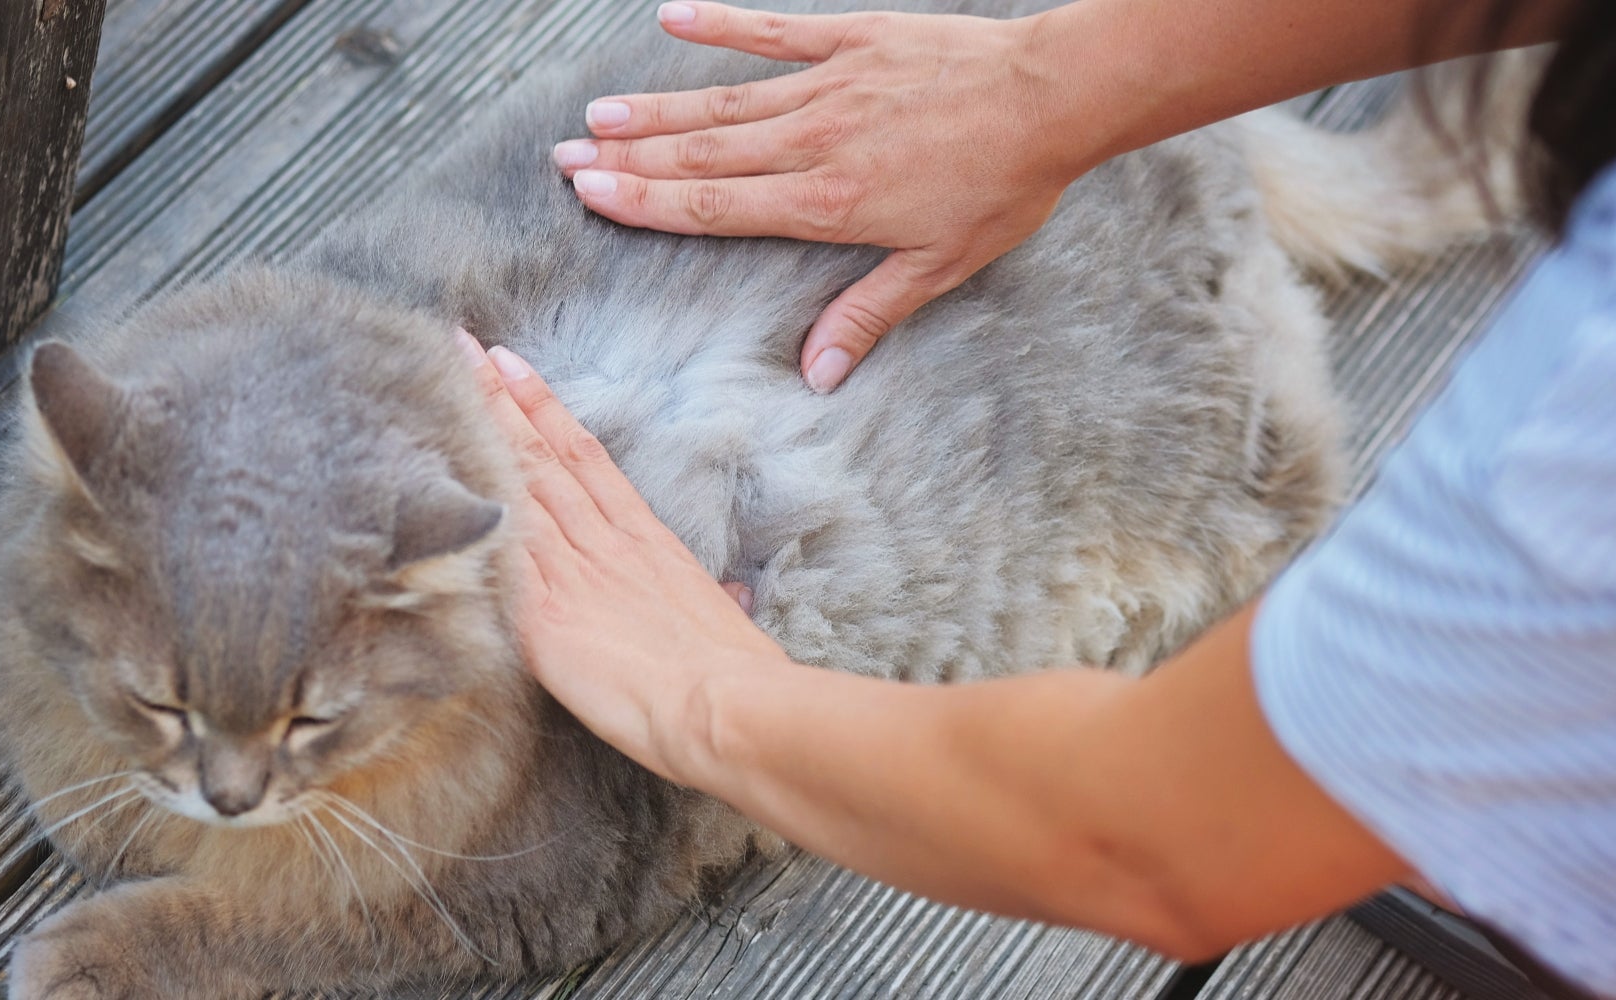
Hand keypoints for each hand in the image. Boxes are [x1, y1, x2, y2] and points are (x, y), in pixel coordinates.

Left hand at [457, 332, 792, 782]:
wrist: (724, 703)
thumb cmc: (735, 674)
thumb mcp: (725, 622)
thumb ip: (714, 601)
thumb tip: (730, 600)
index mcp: (646, 541)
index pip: (585, 456)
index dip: (546, 408)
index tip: (514, 366)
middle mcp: (603, 543)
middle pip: (541, 454)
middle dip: (499, 399)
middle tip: (461, 349)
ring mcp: (570, 573)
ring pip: (518, 484)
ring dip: (481, 433)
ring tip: (446, 384)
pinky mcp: (543, 614)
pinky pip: (498, 550)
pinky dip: (471, 507)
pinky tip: (437, 476)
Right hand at [552, 2, 1093, 391]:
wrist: (1051, 97)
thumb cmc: (1002, 185)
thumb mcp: (939, 265)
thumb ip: (868, 314)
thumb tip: (817, 375)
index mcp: (826, 203)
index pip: (714, 207)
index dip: (646, 202)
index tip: (592, 194)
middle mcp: (812, 142)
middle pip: (701, 154)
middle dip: (629, 159)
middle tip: (564, 158)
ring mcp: (828, 84)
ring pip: (723, 99)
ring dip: (656, 109)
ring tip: (598, 114)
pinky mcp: (853, 39)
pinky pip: (774, 30)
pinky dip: (722, 24)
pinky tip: (673, 17)